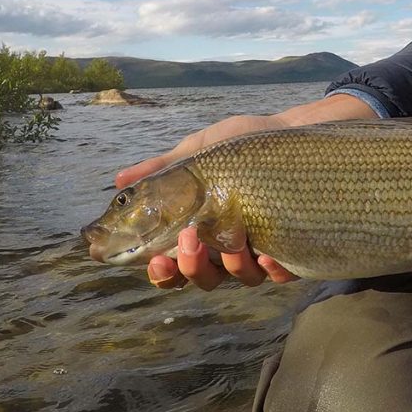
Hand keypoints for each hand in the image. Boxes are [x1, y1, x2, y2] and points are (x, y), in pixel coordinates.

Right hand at [115, 93, 375, 290]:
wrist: (290, 131)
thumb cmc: (240, 145)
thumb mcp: (197, 152)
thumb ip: (162, 169)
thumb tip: (119, 180)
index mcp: (200, 233)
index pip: (173, 269)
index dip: (161, 273)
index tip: (155, 259)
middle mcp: (228, 248)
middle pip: (203, 280)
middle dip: (191, 268)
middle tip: (190, 239)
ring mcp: (260, 249)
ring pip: (240, 278)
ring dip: (231, 264)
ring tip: (230, 238)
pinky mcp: (292, 246)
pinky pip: (282, 272)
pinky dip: (273, 268)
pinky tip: (267, 254)